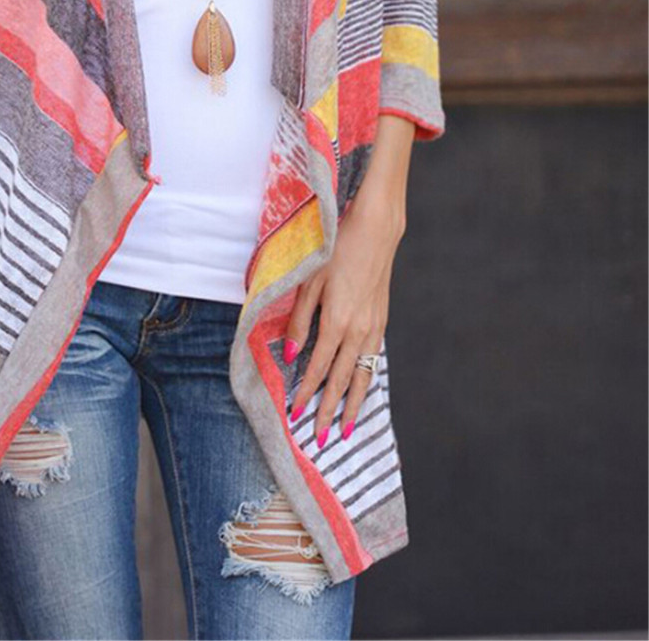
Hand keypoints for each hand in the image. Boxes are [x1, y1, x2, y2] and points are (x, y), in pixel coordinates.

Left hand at [283, 194, 404, 447]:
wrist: (377, 231)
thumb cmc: (337, 250)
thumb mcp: (310, 280)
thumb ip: (299, 320)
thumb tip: (289, 355)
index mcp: (337, 320)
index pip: (318, 368)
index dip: (306, 393)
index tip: (295, 416)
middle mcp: (358, 330)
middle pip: (342, 381)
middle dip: (328, 411)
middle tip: (319, 439)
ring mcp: (373, 328)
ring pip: (362, 376)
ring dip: (352, 405)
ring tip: (345, 431)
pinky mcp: (381, 321)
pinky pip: (373, 361)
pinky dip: (366, 382)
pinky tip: (362, 393)